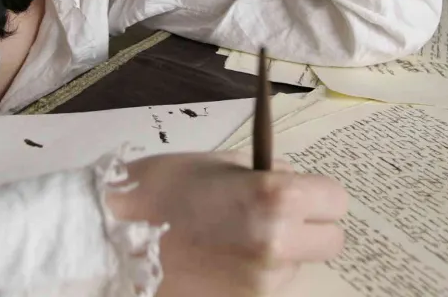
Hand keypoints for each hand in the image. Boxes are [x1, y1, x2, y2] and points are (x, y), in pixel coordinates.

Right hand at [107, 152, 346, 295]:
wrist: (112, 240)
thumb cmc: (161, 190)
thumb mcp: (219, 163)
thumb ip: (267, 173)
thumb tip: (293, 181)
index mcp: (275, 198)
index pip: (336, 200)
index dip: (318, 195)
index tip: (301, 194)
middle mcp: (278, 245)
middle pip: (332, 242)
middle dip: (311, 228)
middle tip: (278, 217)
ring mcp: (263, 283)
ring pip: (299, 266)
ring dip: (280, 253)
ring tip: (234, 238)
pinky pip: (270, 286)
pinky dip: (255, 274)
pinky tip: (221, 259)